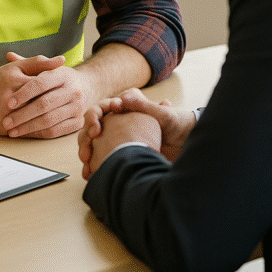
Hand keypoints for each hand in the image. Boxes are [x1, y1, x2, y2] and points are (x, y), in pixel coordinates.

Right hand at [0, 53, 66, 136]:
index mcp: (13, 82)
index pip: (41, 87)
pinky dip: (39, 132)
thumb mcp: (18, 67)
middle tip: (71, 107)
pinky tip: (50, 129)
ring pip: (33, 122)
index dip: (55, 90)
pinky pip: (24, 133)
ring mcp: (3, 117)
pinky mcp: (1, 130)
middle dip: (55, 107)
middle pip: (38, 106)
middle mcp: (7, 100)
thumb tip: (63, 60)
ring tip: (64, 119)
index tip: (67, 92)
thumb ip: (40, 63)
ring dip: (50, 121)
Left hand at [2, 52, 92, 138]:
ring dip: (28, 127)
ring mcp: (77, 107)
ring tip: (12, 131)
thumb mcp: (46, 67)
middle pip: (44, 104)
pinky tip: (26, 134)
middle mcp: (73, 90)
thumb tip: (8, 55)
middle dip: (22, 115)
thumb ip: (28, 63)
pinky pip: (57, 131)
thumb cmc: (57, 77)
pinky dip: (39, 134)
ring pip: (50, 120)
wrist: (85, 86)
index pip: (40, 84)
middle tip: (6, 122)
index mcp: (63, 74)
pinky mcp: (79, 121)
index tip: (8, 103)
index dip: (23, 94)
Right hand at [78, 88, 196, 177]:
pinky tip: (90, 172)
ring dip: (85, 150)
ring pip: (92, 141)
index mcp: (125, 107)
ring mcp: (116, 135)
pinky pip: (100, 155)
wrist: (186, 142)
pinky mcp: (118, 150)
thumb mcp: (163, 114)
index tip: (97, 129)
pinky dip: (93, 163)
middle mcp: (117, 119)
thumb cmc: (176, 123)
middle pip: (92, 125)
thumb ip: (144, 106)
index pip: (101, 109)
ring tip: (87, 161)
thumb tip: (123, 99)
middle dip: (86, 136)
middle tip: (88, 147)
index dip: (94, 117)